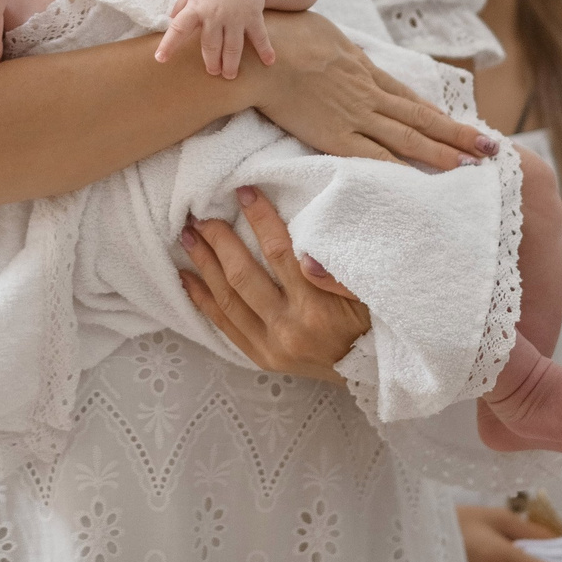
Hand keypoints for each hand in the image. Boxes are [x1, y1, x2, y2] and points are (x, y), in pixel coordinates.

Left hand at [158, 0, 271, 78]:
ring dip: (231, 63)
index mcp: (196, 7)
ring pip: (233, 47)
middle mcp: (215, 14)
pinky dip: (265, 50)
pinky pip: (259, 36)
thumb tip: (169, 21)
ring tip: (229, 75)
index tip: (160, 58)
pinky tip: (269, 62)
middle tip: (213, 72)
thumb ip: (182, 5)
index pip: (178, 27)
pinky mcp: (253, 16)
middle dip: (211, 62)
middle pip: (210, 45)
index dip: (168, 44)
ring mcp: (235, 16)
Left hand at [179, 186, 371, 380]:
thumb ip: (338, 275)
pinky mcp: (263, 359)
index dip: (259, 218)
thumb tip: (305, 256)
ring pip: (227, 300)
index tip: (243, 192)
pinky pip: (225, 326)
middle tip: (202, 213)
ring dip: (204, 265)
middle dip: (218, 240)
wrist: (373, 369)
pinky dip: (203, 301)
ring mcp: (273, 348)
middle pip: (243, 275)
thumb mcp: (369, 292)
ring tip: (188, 237)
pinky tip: (188, 279)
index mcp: (318, 308)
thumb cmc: (373, 320)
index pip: (279, 252)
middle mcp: (290, 329)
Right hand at [251, 12, 493, 170]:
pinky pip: (376, 158)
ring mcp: (355, 117)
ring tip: (473, 165)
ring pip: (409, 138)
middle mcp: (368, 94)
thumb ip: (334, 45)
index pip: (407, 96)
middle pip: (421, 118)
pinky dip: (402, 170)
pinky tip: (421, 183)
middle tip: (490, 147)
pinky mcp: (335, 138)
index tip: (456, 122)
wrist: (263, 57)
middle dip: (457, 133)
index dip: (435, 111)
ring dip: (443, 152)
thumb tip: (336, 46)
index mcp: (363, 68)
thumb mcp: (319, 30)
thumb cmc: (280, 35)